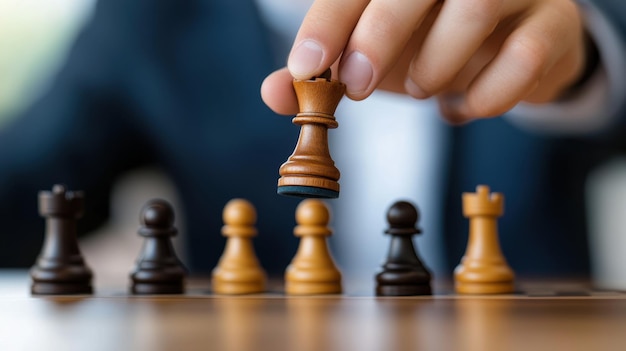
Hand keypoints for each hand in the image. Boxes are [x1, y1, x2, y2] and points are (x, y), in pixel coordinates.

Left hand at [261, 0, 586, 123]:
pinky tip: (463, 106)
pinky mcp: (554, 22)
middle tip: (358, 85)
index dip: (329, 21)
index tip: (306, 68)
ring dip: (438, 63)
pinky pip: (525, 57)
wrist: (511, 51)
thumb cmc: (431, 46)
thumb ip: (326, 72)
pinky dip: (486, 96)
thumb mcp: (372, 58)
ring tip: (422, 88)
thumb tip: (275, 93)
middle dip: (380, 34)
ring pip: (477, 5)